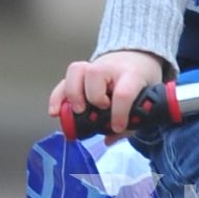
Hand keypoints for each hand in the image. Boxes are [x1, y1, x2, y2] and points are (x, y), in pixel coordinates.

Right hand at [48, 49, 164, 134]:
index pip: (123, 92)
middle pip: (95, 74)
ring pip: (76, 71)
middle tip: (97, 112)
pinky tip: (55, 112)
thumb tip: (109, 140)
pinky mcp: (79, 74)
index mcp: (131, 75)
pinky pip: (64, 81)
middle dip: (93, 97)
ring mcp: (92, 67)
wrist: (135, 58)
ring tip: (77, 111)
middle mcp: (110, 67)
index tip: (117, 127)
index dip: (119, 113)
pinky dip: (57, 98)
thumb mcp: (144, 99)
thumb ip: (131, 123)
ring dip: (73, 94)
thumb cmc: (139, 82)